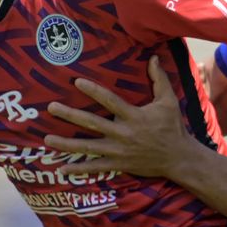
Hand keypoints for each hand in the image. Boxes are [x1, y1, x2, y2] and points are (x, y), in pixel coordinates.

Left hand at [45, 56, 196, 177]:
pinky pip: (96, 167)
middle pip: (92, 124)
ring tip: (47, 139)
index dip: (93, 91)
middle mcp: (123, 134)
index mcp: (134, 116)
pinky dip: (79, 169)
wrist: (178, 158)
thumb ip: (159, 79)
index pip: (110, 101)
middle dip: (70, 115)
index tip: (76, 82)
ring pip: (88, 147)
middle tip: (52, 108)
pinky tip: (62, 169)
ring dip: (66, 144)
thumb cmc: (172, 127)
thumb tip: (153, 57)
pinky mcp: (119, 164)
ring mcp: (119, 151)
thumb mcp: (169, 101)